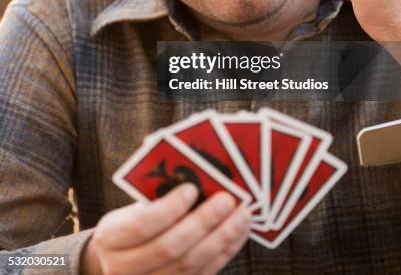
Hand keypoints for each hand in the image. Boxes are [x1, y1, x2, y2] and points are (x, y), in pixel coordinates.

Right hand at [81, 183, 250, 274]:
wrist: (119, 261)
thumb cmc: (132, 225)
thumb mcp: (132, 209)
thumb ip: (157, 200)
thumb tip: (200, 181)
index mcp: (110, 238)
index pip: (141, 225)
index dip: (168, 208)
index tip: (192, 189)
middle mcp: (122, 268)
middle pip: (169, 248)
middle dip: (202, 222)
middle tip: (227, 200)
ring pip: (189, 267)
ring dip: (221, 239)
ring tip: (242, 215)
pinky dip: (224, 253)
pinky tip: (238, 234)